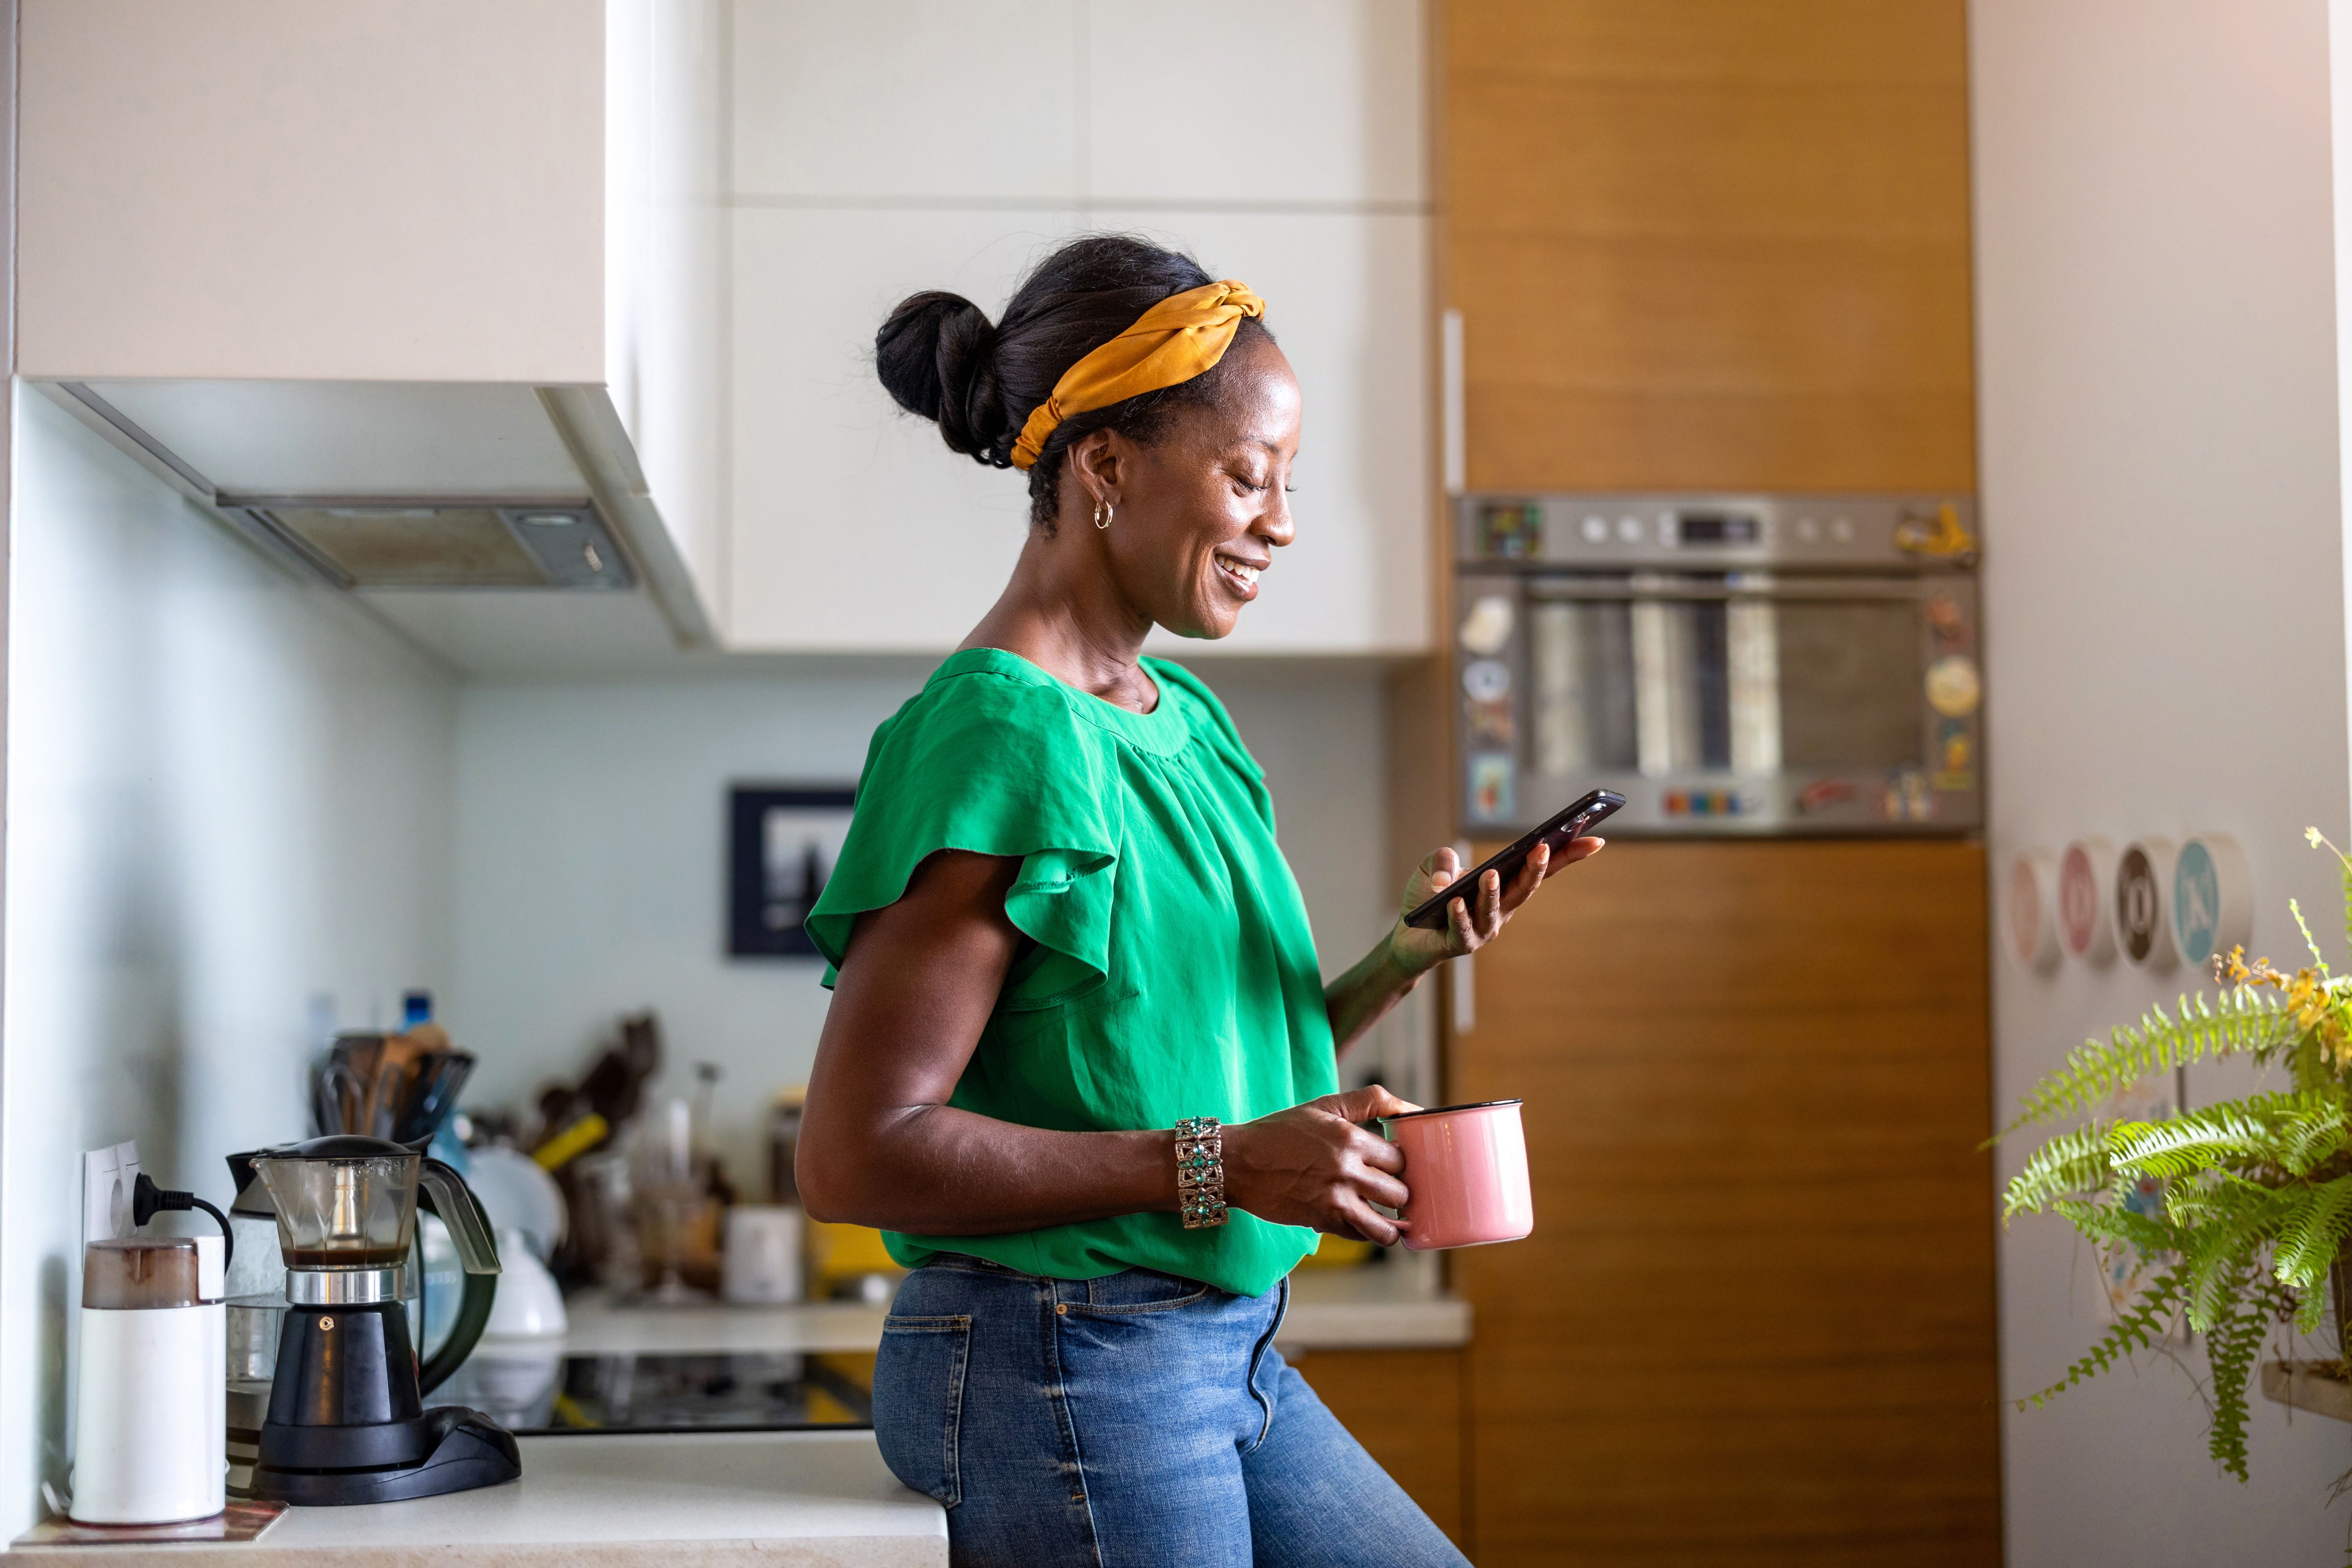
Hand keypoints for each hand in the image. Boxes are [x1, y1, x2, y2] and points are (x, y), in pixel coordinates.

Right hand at [1221, 1085, 1419, 1244]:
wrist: (1238, 1163)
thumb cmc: (1280, 1132)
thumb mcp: (1324, 1105)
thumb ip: (1370, 1101)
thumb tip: (1412, 1109)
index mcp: (1350, 1138)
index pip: (1400, 1158)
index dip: (1400, 1163)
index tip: (1392, 1165)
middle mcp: (1347, 1170)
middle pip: (1400, 1193)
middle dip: (1398, 1193)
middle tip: (1389, 1188)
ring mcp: (1335, 1200)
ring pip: (1386, 1227)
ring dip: (1391, 1224)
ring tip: (1386, 1215)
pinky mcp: (1323, 1222)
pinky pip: (1360, 1236)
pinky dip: (1365, 1232)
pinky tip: (1361, 1221)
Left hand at [1386, 837, 1604, 975]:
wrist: (1408, 937)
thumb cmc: (1430, 898)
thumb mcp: (1434, 867)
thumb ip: (1444, 859)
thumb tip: (1446, 876)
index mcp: (1506, 885)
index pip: (1542, 869)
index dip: (1569, 855)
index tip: (1595, 840)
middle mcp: (1502, 909)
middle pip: (1525, 887)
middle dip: (1536, 868)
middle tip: (1544, 848)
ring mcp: (1484, 928)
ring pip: (1493, 909)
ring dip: (1492, 891)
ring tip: (1490, 874)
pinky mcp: (1460, 943)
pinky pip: (1461, 929)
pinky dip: (1458, 915)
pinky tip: (1452, 902)